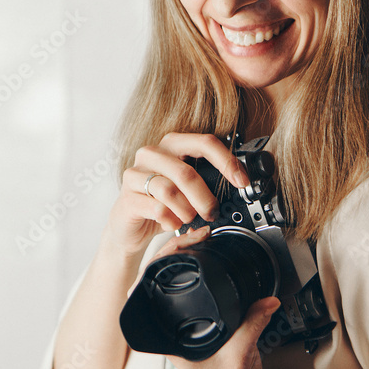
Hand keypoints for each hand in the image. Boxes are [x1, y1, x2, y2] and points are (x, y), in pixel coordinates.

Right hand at [102, 132, 248, 257]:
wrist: (129, 226)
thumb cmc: (162, 202)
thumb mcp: (187, 188)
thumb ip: (208, 181)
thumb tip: (239, 185)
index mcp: (172, 145)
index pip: (204, 142)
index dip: (227, 162)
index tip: (242, 182)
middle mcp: (151, 153)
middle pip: (187, 172)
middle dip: (205, 197)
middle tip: (212, 213)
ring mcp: (136, 174)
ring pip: (170, 191)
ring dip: (187, 211)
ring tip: (189, 219)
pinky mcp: (127, 197)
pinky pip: (157, 209)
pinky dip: (171, 221)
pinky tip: (172, 224)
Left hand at [137, 228, 280, 368]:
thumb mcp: (240, 354)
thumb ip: (253, 326)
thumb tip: (266, 301)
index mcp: (168, 336)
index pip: (147, 292)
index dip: (155, 266)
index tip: (175, 249)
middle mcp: (170, 325)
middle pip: (159, 277)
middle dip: (174, 251)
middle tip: (195, 236)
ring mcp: (182, 320)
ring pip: (172, 279)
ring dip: (183, 256)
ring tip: (197, 239)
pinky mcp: (200, 316)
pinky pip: (192, 285)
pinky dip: (197, 267)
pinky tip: (203, 254)